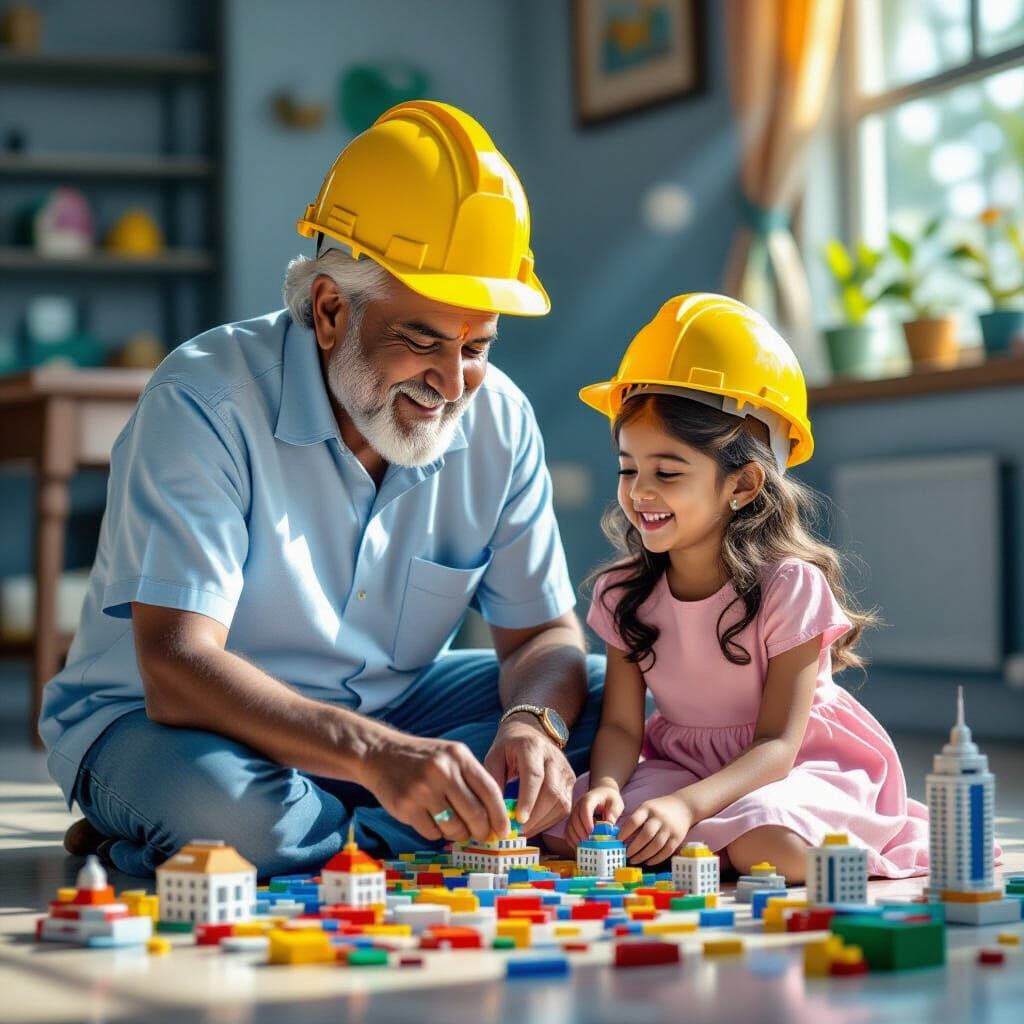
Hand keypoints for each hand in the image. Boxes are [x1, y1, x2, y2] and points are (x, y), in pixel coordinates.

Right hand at [362, 726, 509, 844]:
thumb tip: (495, 816)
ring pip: (454, 827)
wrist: (380, 754)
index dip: (500, 815)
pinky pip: (432, 833)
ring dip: (459, 834)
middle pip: (475, 814)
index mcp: (458, 756)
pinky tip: (432, 820)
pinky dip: (437, 833)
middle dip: (482, 831)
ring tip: (455, 827)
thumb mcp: (451, 756)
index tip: (504, 830)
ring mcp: (422, 789)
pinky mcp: (405, 807)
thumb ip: (473, 779)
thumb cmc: (423, 759)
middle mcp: (442, 771)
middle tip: (482, 836)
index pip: (490, 791)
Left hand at [483, 715, 575, 836]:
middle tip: (516, 831)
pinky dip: (549, 821)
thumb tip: (495, 812)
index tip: (518, 819)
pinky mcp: (571, 782)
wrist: (530, 731)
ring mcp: (566, 770)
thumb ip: (494, 781)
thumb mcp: (494, 757)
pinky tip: (534, 824)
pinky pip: (564, 807)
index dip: (527, 799)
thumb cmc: (509, 747)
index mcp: (532, 747)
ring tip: (523, 830)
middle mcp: (554, 758)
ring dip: (542, 822)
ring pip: (561, 803)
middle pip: (551, 792)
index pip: (534, 775)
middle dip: (535, 817)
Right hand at [565, 781, 623, 846]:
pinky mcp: (573, 820)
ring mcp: (574, 812)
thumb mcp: (616, 803)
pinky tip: (578, 846)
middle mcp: (579, 805)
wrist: (602, 793)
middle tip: (588, 841)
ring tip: (583, 846)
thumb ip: (614, 812)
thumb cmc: (610, 799)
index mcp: (590, 798)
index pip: (585, 807)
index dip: (586, 819)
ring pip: (570, 825)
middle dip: (580, 831)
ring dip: (575, 837)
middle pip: (575, 818)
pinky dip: (571, 839)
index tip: (591, 831)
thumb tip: (609, 823)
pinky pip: (568, 830)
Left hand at [617, 794, 693, 865]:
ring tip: (634, 860)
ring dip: (643, 855)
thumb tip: (622, 838)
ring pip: (656, 845)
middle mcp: (659, 818)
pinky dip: (656, 859)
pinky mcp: (678, 838)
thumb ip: (636, 820)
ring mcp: (669, 828)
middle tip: (626, 855)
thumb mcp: (647, 808)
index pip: (634, 821)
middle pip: (646, 835)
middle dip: (634, 847)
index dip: (624, 832)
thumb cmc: (660, 809)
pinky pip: (666, 851)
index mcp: (648, 809)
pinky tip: (648, 862)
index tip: (618, 841)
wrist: (684, 807)